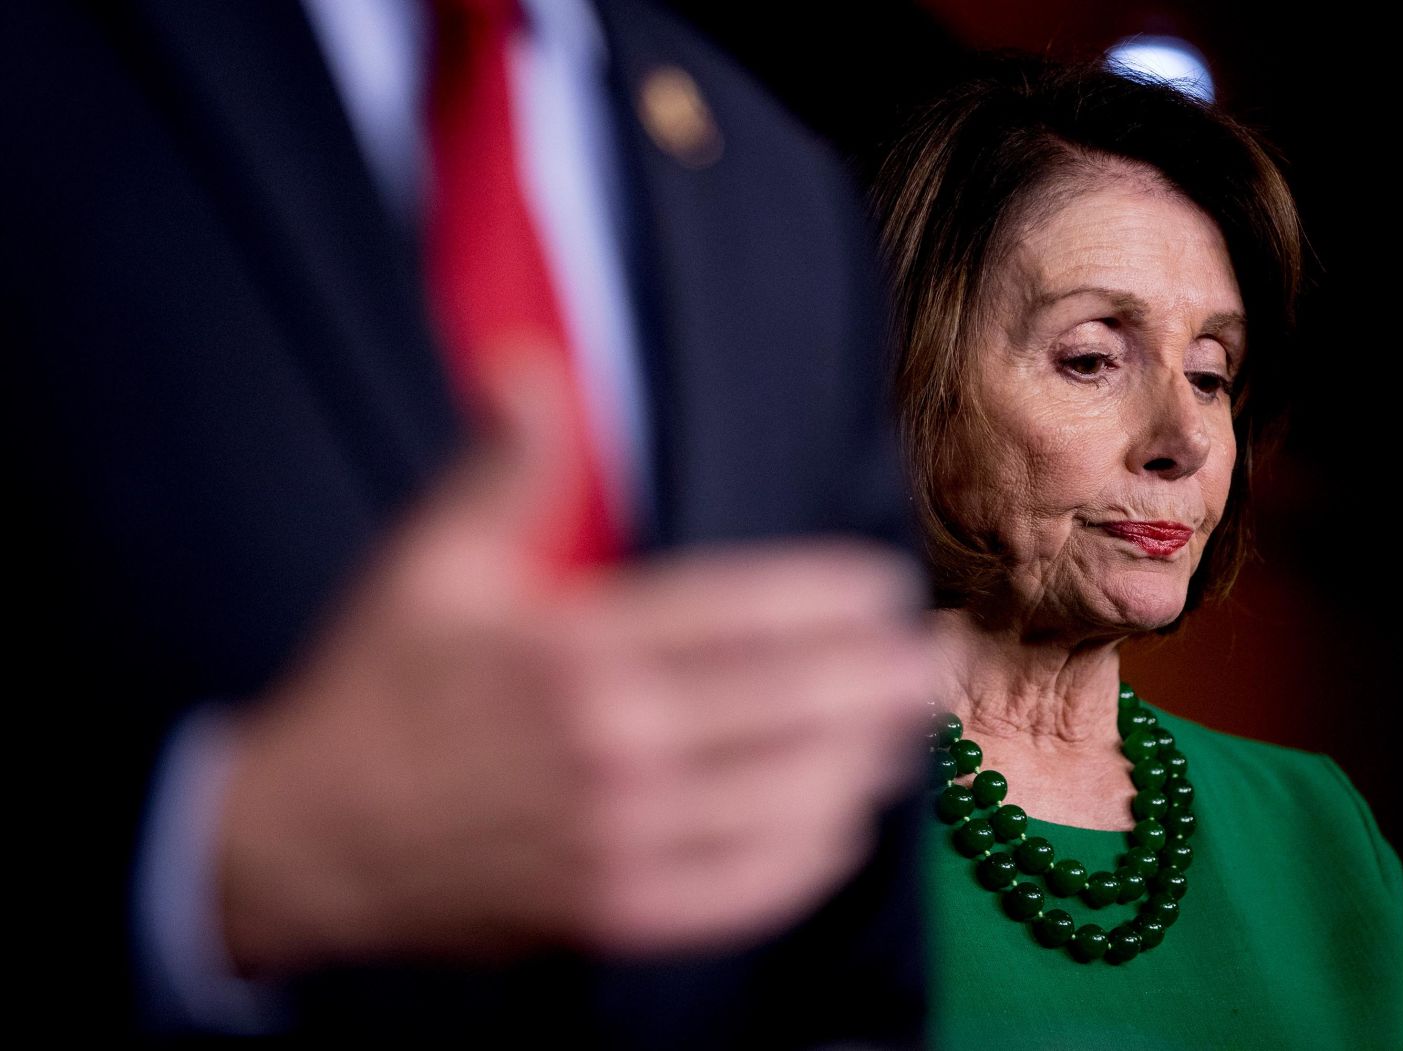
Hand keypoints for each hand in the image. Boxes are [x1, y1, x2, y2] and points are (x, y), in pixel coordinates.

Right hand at [217, 364, 935, 975]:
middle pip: (790, 705)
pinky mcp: (614, 914)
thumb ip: (502, 464)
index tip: (884, 586)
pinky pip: (743, 890)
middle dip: (879, 678)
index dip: (832, 598)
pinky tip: (841, 827)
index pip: (746, 614)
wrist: (304, 839)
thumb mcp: (429, 562)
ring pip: (786, 800)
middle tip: (936, 656)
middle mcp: (612, 746)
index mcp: (577, 649)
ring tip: (908, 731)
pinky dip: (808, 859)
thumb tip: (533, 362)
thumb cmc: (376, 689)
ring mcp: (618, 839)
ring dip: (864, 763)